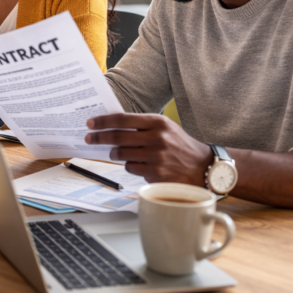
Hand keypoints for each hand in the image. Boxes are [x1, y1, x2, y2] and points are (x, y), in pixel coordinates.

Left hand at [85, 113, 211, 183]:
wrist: (203, 166)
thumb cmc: (179, 145)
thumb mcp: (165, 128)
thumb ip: (141, 125)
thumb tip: (110, 125)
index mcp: (158, 122)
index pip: (122, 119)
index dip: (103, 121)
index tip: (90, 123)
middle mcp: (156, 138)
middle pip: (117, 137)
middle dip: (99, 138)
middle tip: (89, 138)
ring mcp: (156, 157)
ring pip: (120, 154)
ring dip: (115, 154)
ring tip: (119, 152)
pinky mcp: (155, 173)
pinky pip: (130, 168)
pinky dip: (130, 166)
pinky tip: (140, 164)